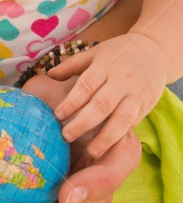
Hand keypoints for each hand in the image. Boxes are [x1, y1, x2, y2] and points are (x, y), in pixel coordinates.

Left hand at [48, 33, 165, 157]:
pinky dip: (121, 136)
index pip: (86, 86)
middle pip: (102, 105)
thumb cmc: (117, 54)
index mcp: (105, 66)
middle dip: (83, 123)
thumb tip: (49, 75)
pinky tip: (107, 147)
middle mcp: (121, 80)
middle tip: (66, 136)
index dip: (71, 102)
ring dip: (106, 137)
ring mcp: (136, 94)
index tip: (57, 116)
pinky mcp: (146, 105)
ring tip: (92, 152)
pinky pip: (133, 123)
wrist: (154, 50)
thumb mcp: (95, 53)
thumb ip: (72, 65)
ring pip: (122, 118)